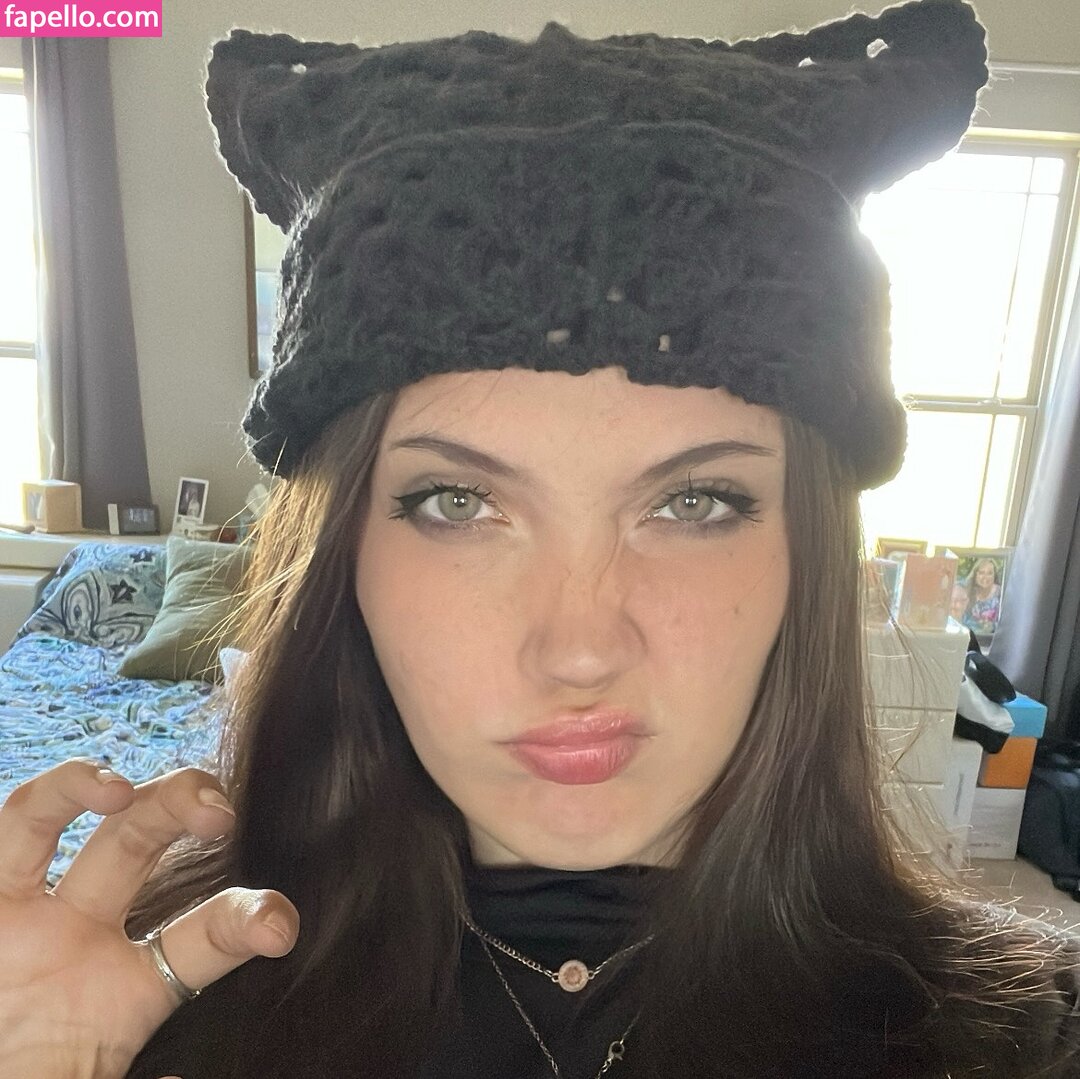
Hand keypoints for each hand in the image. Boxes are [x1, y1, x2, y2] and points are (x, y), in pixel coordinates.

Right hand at [0, 759, 299, 1077]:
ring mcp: (24, 918)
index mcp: (130, 986)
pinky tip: (66, 790)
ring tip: (118, 788)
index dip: (248, 919)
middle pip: (141, 843)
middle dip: (182, 807)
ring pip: (64, 825)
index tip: (279, 927)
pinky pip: (9, 829)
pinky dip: (41, 800)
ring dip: (86, 784)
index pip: (206, 935)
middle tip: (219, 813)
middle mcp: (81, 934)